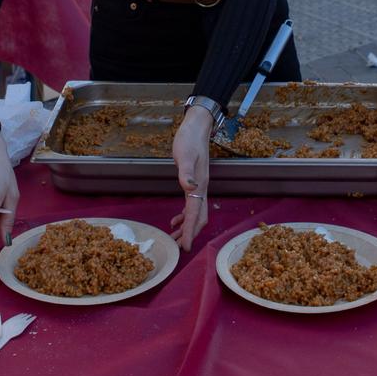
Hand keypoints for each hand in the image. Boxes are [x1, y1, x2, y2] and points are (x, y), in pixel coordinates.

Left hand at [169, 105, 213, 251]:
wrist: (196, 128)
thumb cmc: (189, 140)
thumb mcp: (183, 155)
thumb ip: (185, 172)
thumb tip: (189, 188)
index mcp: (200, 185)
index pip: (196, 213)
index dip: (191, 231)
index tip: (186, 247)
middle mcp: (201, 188)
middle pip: (199, 217)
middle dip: (190, 233)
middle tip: (179, 248)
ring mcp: (199, 186)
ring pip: (195, 213)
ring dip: (187, 227)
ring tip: (175, 239)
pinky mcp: (194, 182)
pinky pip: (191, 205)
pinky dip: (184, 216)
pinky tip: (175, 221)